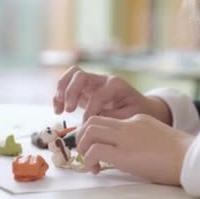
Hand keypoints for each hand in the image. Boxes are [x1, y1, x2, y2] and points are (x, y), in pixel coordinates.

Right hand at [53, 66, 171, 123]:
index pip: (98, 93)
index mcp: (116, 85)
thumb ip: (111, 117)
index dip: (91, 109)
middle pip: (80, 75)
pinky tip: (58, 110)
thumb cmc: (136, 112)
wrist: (141, 107)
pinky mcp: (85, 89)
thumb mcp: (129, 117)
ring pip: (72, 75)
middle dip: (71, 92)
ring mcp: (93, 82)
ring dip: (62, 90)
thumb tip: (92, 121)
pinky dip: (59, 96)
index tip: (88, 124)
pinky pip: (68, 84)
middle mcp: (103, 80)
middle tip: (70, 110)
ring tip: (61, 109)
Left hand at [76, 114, 193, 185]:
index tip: (97, 151)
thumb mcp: (157, 137)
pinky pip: (94, 150)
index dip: (96, 135)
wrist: (191, 157)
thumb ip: (140, 139)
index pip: (107, 120)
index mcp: (138, 119)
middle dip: (81, 137)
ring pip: (89, 131)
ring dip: (82, 147)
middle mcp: (129, 124)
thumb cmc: (180, 154)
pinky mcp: (124, 153)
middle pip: (92, 120)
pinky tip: (96, 169)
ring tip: (90, 163)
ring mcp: (126, 137)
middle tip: (85, 154)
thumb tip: (126, 154)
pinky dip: (89, 160)